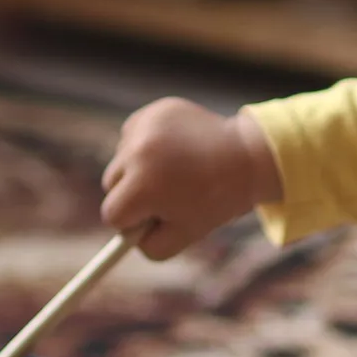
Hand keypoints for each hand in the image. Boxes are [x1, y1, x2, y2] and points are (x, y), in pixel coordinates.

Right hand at [101, 98, 281, 260]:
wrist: (245, 157)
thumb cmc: (215, 200)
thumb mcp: (183, 235)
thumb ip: (147, 245)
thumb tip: (122, 239)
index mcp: (143, 187)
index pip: (112, 214)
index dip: (133, 220)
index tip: (153, 216)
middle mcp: (137, 153)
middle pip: (111, 184)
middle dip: (133, 193)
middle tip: (167, 194)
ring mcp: (144, 127)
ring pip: (122, 158)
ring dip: (139, 167)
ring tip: (176, 170)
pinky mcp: (152, 111)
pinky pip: (133, 136)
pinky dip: (146, 145)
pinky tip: (174, 149)